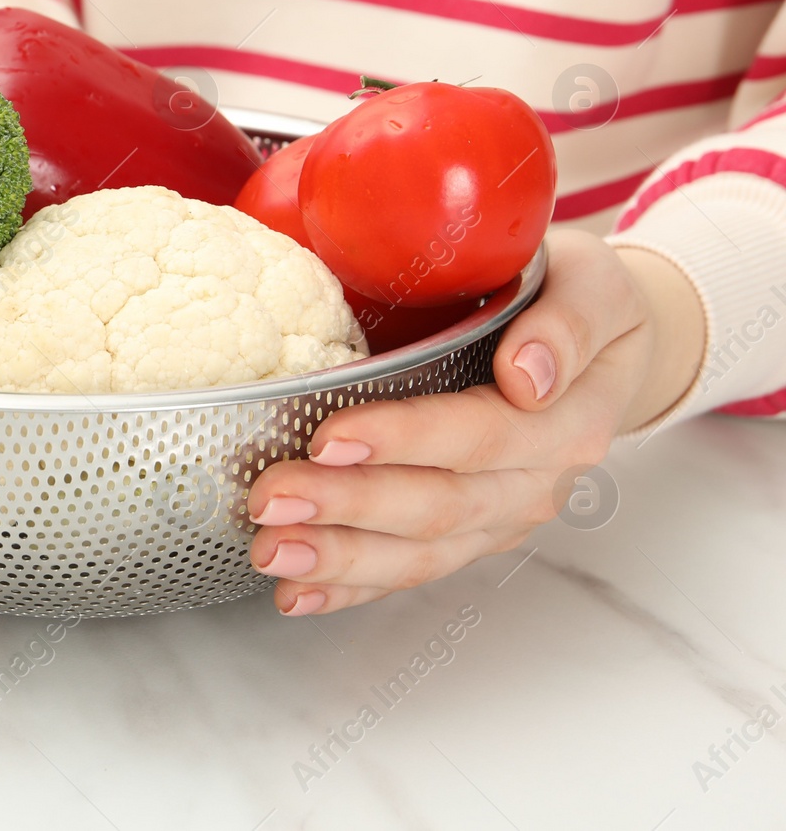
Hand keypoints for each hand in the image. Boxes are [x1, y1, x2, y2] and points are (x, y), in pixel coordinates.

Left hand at [246, 230, 704, 615]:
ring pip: (418, 552)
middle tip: (270, 497)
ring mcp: (500, 517)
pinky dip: (352, 586)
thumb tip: (528, 374)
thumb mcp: (593, 283)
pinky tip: (297, 593)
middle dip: (346, 505)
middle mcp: (533, 482)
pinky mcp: (470, 536)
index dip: (402, 440)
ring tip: (270, 550)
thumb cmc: (580, 299)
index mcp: (564, 421)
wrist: (605, 350)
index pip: (477, 435)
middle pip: (436, 505)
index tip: (329, 437)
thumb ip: (570, 322)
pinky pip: (410, 570)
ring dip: (339, 557)